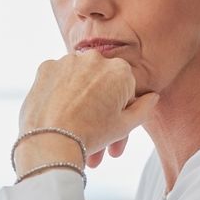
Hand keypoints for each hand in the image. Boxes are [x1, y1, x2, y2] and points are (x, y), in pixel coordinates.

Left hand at [16, 53, 157, 169]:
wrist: (52, 141)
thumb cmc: (91, 135)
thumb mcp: (125, 125)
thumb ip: (144, 108)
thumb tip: (152, 96)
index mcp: (121, 70)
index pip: (124, 85)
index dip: (118, 106)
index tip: (111, 124)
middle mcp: (95, 57)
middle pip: (100, 79)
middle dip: (99, 100)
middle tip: (93, 127)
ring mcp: (69, 60)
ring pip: (78, 77)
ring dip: (78, 95)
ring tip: (74, 123)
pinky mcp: (46, 66)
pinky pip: (57, 77)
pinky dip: (58, 91)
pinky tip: (58, 111)